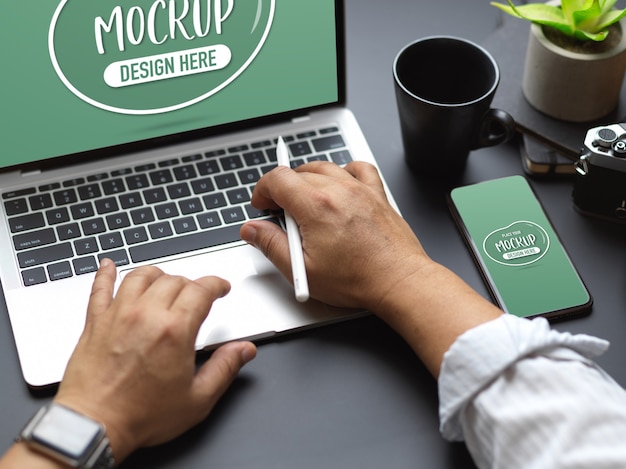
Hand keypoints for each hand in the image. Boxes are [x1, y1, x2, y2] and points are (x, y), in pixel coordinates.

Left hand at [54, 259, 255, 462]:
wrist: (93, 427)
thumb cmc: (140, 416)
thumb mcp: (197, 400)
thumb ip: (224, 369)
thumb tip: (243, 350)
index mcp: (175, 330)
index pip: (201, 289)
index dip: (216, 284)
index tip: (221, 287)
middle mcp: (146, 315)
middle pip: (174, 280)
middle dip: (191, 283)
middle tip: (196, 294)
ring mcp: (118, 315)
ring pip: (141, 276)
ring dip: (158, 274)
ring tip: (164, 280)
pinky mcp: (95, 322)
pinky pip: (100, 287)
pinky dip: (105, 273)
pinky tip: (109, 266)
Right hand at [240, 161, 427, 312]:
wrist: (399, 281)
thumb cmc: (357, 279)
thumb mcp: (302, 270)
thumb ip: (271, 245)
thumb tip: (252, 230)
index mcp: (315, 206)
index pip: (277, 179)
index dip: (262, 190)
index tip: (262, 205)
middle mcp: (338, 190)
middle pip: (298, 173)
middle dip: (282, 189)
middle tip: (281, 213)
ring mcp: (360, 189)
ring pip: (325, 167)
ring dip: (308, 179)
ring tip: (304, 201)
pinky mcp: (377, 195)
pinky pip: (358, 169)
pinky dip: (344, 172)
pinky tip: (340, 186)